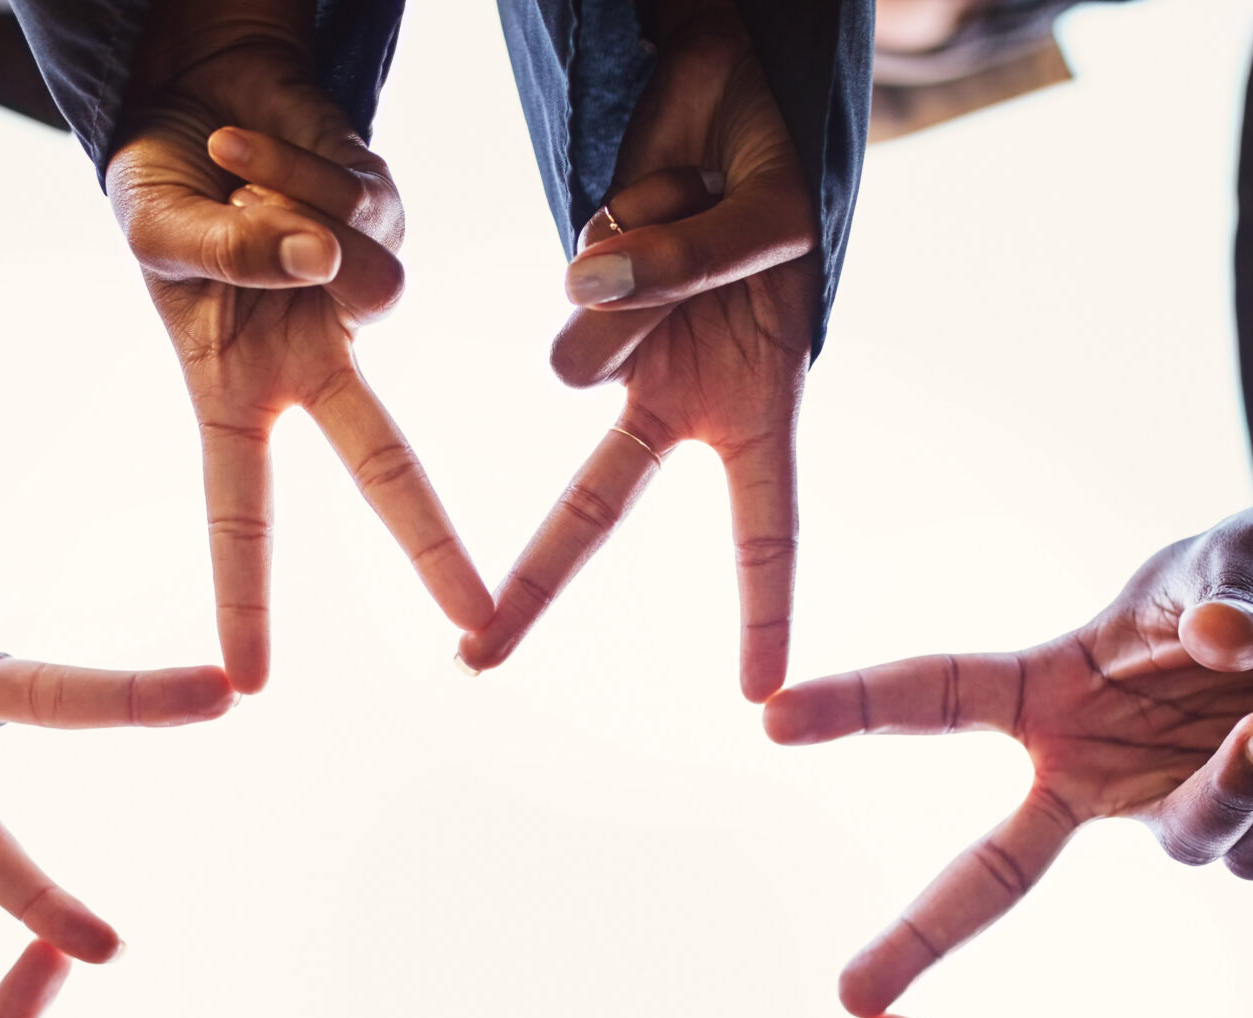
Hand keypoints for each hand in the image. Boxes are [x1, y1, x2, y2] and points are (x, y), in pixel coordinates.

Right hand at [105, 19, 488, 691]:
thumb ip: (226, 255)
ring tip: (227, 175)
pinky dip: (298, 169)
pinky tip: (251, 148)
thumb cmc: (162, 190)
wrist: (195, 96)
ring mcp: (358, 299)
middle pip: (384, 462)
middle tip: (473, 615)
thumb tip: (314, 262)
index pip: (242, 513)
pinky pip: (365, 211)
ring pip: (376, 290)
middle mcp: (313, 363)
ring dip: (290, 222)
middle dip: (428, 540)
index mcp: (240, 393)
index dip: (247, 597)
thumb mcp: (158, 231)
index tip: (250, 682)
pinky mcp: (389, 226)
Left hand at [461, 3, 819, 701]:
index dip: (763, 609)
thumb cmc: (776, 172)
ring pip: (583, 350)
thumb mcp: (767, 227)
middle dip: (539, 580)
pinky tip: (658, 186)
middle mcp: (673, 395)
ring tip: (687, 212)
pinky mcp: (573, 294)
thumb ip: (679, 273)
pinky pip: (576, 276)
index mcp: (751, 410)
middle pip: (598, 502)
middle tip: (475, 658)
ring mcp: (615, 346)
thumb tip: (570, 297)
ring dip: (640, 279)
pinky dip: (625, 223)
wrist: (724, 87)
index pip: (765, 529)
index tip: (758, 695)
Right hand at [763, 500, 1252, 1013]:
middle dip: (920, 932)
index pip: (937, 696)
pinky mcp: (1242, 833)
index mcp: (1057, 687)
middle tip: (850, 994)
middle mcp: (1092, 766)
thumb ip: (1228, 590)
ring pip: (1182, 843)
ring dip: (1230, 790)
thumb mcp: (1249, 550)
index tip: (770, 714)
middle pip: (993, 868)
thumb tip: (1221, 643)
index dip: (854, 704)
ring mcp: (1163, 806)